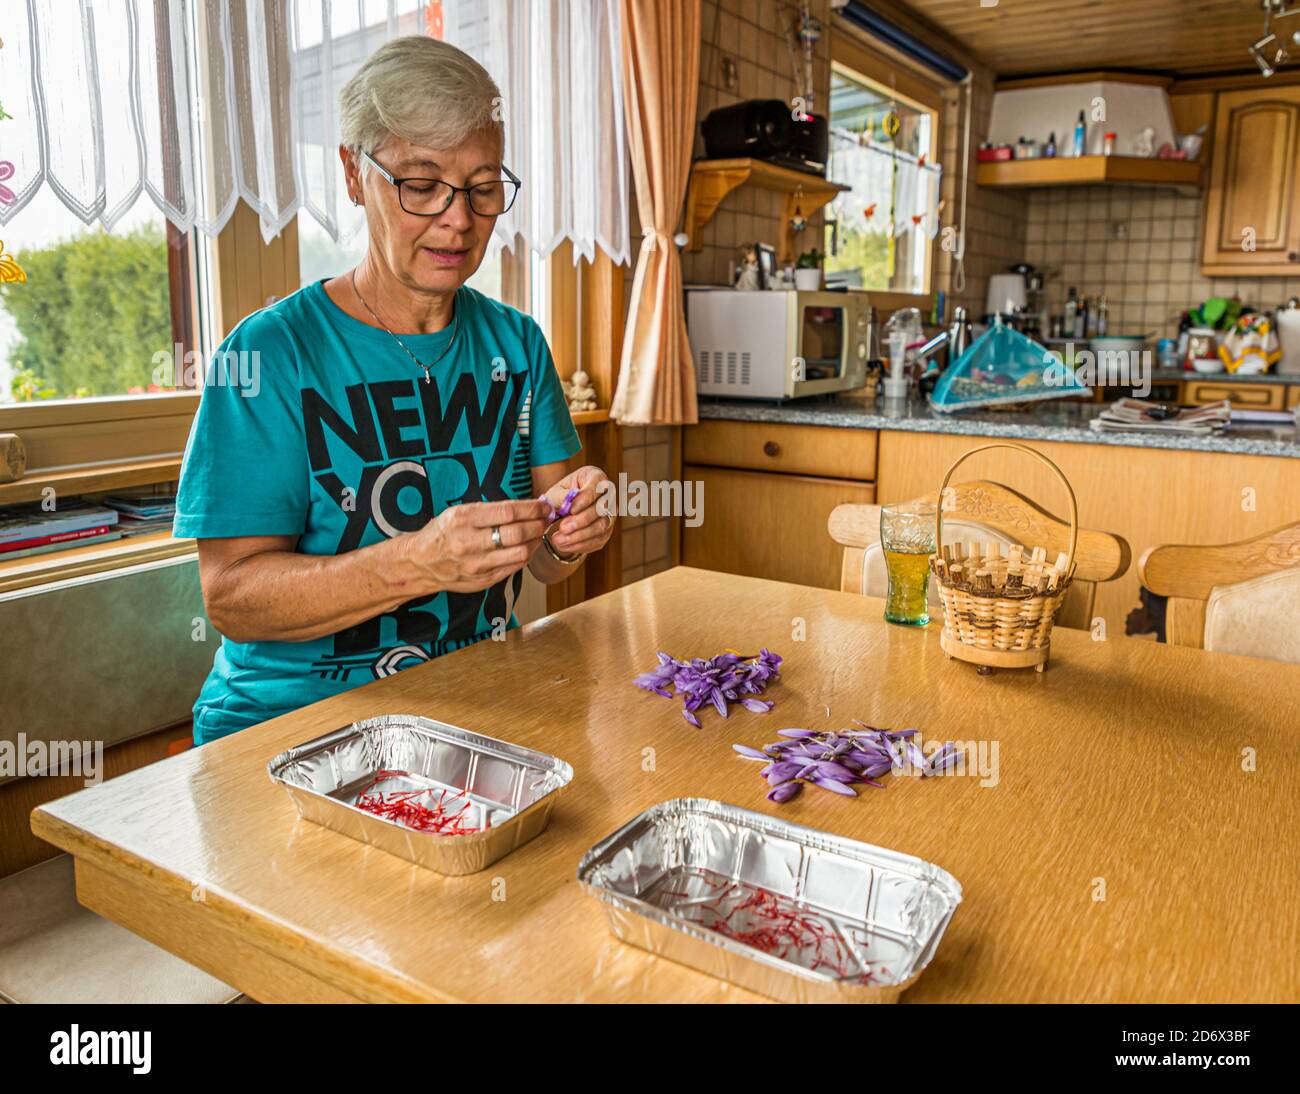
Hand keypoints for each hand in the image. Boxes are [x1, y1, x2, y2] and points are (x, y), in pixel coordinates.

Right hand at [402, 499, 547, 592]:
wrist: (421, 562)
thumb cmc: (444, 532)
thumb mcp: (459, 512)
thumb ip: (490, 510)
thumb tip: (527, 506)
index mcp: (463, 519)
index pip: (508, 512)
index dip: (532, 509)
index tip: (543, 506)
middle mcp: (469, 542)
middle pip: (517, 533)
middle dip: (538, 524)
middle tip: (546, 518)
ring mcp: (476, 564)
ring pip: (520, 553)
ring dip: (536, 541)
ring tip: (540, 532)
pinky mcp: (482, 580)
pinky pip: (514, 567)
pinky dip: (526, 555)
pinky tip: (529, 546)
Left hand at [543, 465, 615, 557]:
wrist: (563, 511)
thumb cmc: (560, 497)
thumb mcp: (556, 492)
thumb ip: (561, 496)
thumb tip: (567, 503)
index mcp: (596, 477)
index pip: (597, 487)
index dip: (585, 499)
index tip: (570, 509)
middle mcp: (608, 495)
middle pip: (602, 508)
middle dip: (581, 521)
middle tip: (563, 528)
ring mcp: (610, 514)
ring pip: (602, 526)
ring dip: (580, 536)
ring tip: (558, 540)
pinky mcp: (607, 530)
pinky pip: (598, 540)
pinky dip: (580, 545)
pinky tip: (564, 545)